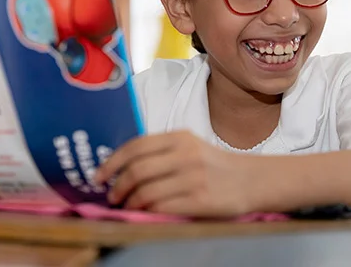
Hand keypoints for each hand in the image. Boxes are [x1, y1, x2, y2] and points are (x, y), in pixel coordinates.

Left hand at [94, 131, 254, 217]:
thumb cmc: (212, 164)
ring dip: (130, 201)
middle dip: (117, 185)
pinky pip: (163, 208)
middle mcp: (185, 155)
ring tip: (126, 205)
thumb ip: (159, 151)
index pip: (135, 147)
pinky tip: (145, 212)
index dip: (111, 162)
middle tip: (111, 195)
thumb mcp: (188, 146)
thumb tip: (119, 167)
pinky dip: (148, 211)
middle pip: (137, 170)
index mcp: (179, 137)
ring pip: (147, 191)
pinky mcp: (201, 200)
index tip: (98, 176)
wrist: (251, 180)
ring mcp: (194, 178)